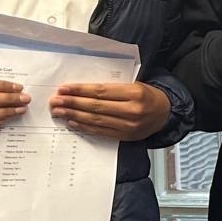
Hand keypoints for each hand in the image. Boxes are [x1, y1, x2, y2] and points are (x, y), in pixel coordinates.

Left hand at [50, 82, 171, 140]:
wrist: (165, 113)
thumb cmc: (148, 96)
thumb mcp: (135, 85)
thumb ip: (112, 88)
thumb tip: (82, 91)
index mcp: (135, 93)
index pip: (101, 91)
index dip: (80, 90)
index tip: (64, 88)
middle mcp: (132, 110)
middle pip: (96, 106)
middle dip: (72, 103)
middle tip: (56, 101)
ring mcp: (128, 125)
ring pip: (96, 120)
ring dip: (74, 116)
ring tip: (59, 112)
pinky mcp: (125, 136)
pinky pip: (100, 131)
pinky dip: (84, 127)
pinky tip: (73, 123)